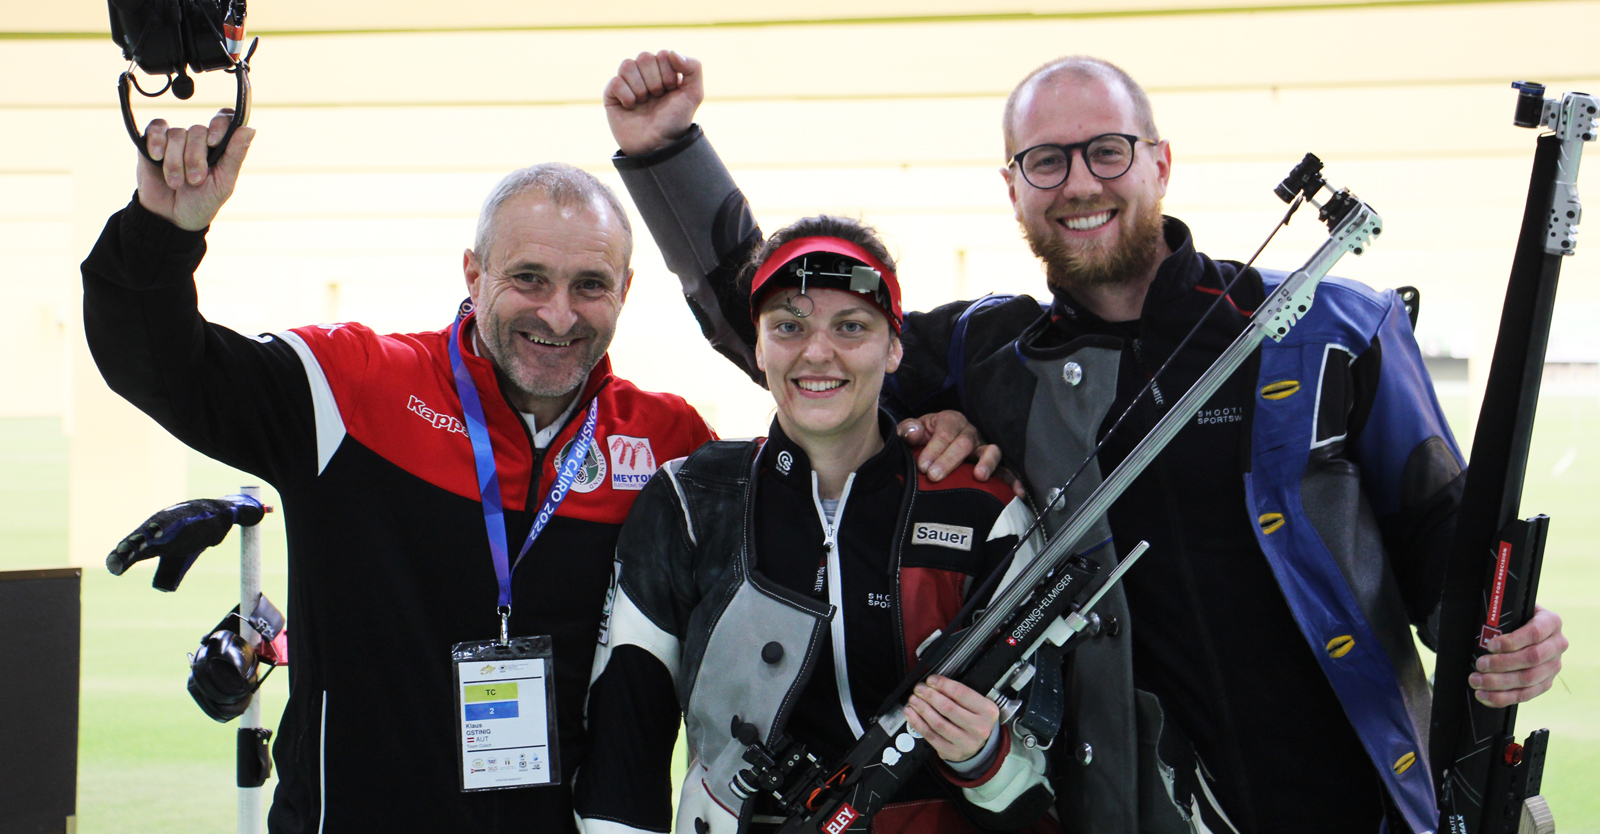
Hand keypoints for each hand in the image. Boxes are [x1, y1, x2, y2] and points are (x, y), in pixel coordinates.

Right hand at [106, 494, 265, 591]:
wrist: (206, 518)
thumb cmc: (212, 518)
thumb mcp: (227, 516)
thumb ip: (245, 514)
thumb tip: (264, 512)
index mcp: (182, 517)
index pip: (168, 524)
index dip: (161, 530)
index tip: (150, 538)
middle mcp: (165, 524)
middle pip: (147, 534)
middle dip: (136, 543)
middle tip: (123, 555)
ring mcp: (155, 534)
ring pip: (139, 542)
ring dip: (126, 551)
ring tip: (115, 562)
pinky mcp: (153, 546)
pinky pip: (138, 552)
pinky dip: (124, 557)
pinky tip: (115, 566)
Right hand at [136, 108, 253, 231]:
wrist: (171, 217)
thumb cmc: (203, 201)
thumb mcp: (223, 182)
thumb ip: (235, 155)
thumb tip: (250, 129)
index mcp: (220, 147)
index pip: (224, 119)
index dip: (219, 125)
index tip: (213, 142)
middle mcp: (199, 139)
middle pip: (198, 131)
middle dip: (195, 158)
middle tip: (194, 180)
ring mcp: (176, 140)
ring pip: (177, 134)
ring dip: (175, 161)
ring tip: (176, 183)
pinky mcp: (154, 142)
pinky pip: (156, 129)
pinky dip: (156, 141)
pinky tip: (156, 157)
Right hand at [604, 50, 702, 156]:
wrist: (658, 144)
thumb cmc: (675, 120)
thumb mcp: (694, 94)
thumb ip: (693, 67)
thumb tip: (671, 52)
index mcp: (663, 70)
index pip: (663, 54)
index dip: (669, 74)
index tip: (672, 91)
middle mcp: (644, 73)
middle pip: (644, 57)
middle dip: (655, 81)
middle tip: (657, 98)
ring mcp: (627, 82)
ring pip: (628, 64)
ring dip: (640, 87)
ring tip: (644, 103)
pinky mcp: (611, 94)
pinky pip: (615, 81)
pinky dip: (626, 96)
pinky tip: (630, 107)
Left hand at [898, 411, 1022, 496]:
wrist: (934, 444)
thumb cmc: (923, 438)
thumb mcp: (913, 430)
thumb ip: (909, 430)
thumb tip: (912, 434)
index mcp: (950, 420)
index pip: (945, 433)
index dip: (934, 448)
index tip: (923, 466)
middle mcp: (970, 432)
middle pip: (964, 443)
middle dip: (950, 460)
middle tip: (935, 476)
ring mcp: (983, 448)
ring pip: (990, 451)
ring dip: (987, 463)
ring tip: (979, 477)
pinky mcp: (991, 464)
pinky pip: (1005, 470)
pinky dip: (1012, 480)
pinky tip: (1017, 492)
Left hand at [905, 675, 998, 763]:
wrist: (977, 743)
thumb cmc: (974, 719)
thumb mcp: (976, 703)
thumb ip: (958, 693)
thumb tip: (933, 683)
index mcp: (988, 711)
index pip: (962, 693)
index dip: (943, 684)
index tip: (931, 680)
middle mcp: (979, 728)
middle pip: (948, 708)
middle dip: (930, 696)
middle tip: (919, 689)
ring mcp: (966, 743)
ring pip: (938, 723)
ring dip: (922, 709)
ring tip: (914, 700)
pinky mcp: (953, 752)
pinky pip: (931, 736)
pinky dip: (918, 723)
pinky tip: (911, 714)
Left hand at [1470, 604, 1566, 706]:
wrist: (1530, 628)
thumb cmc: (1517, 619)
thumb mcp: (1514, 612)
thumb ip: (1502, 619)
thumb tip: (1484, 634)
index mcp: (1551, 622)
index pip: (1534, 633)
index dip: (1512, 641)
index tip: (1490, 646)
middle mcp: (1557, 644)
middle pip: (1532, 658)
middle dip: (1501, 664)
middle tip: (1480, 665)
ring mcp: (1554, 665)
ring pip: (1529, 679)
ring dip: (1499, 683)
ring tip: (1476, 681)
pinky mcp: (1546, 682)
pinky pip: (1526, 694)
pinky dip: (1503, 697)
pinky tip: (1485, 696)